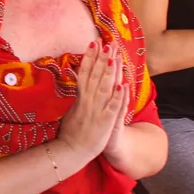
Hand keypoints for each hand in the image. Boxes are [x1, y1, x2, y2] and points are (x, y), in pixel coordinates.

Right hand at [55, 42, 128, 168]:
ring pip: (104, 87)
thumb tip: (76, 84)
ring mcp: (96, 110)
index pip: (84, 73)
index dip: (89, 58)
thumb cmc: (70, 133)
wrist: (71, 151)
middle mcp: (88, 101)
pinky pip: (113, 107)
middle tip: (106, 42)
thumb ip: (76, 98)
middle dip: (101, 58)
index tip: (93, 43)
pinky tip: (123, 85)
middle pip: (95, 76)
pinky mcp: (105, 121)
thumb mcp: (70, 111)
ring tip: (113, 56)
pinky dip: (118, 96)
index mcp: (80, 98)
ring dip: (109, 72)